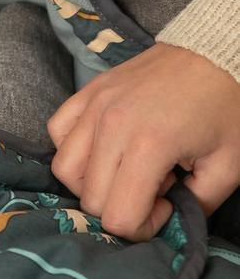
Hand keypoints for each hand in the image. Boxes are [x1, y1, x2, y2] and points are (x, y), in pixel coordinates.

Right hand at [48, 43, 239, 239]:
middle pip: (91, 199)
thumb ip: (198, 206)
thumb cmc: (227, 107)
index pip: (118, 217)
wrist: (216, 52)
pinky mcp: (88, 91)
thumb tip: (170, 225)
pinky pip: (57, 131)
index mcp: (149, 146)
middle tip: (154, 186)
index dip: (143, 226)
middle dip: (122, 205)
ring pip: (64, 169)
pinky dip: (73, 148)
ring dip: (92, 182)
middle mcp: (111, 125)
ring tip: (126, 169)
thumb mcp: (228, 165)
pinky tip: (103, 147)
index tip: (168, 205)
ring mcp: (94, 105)